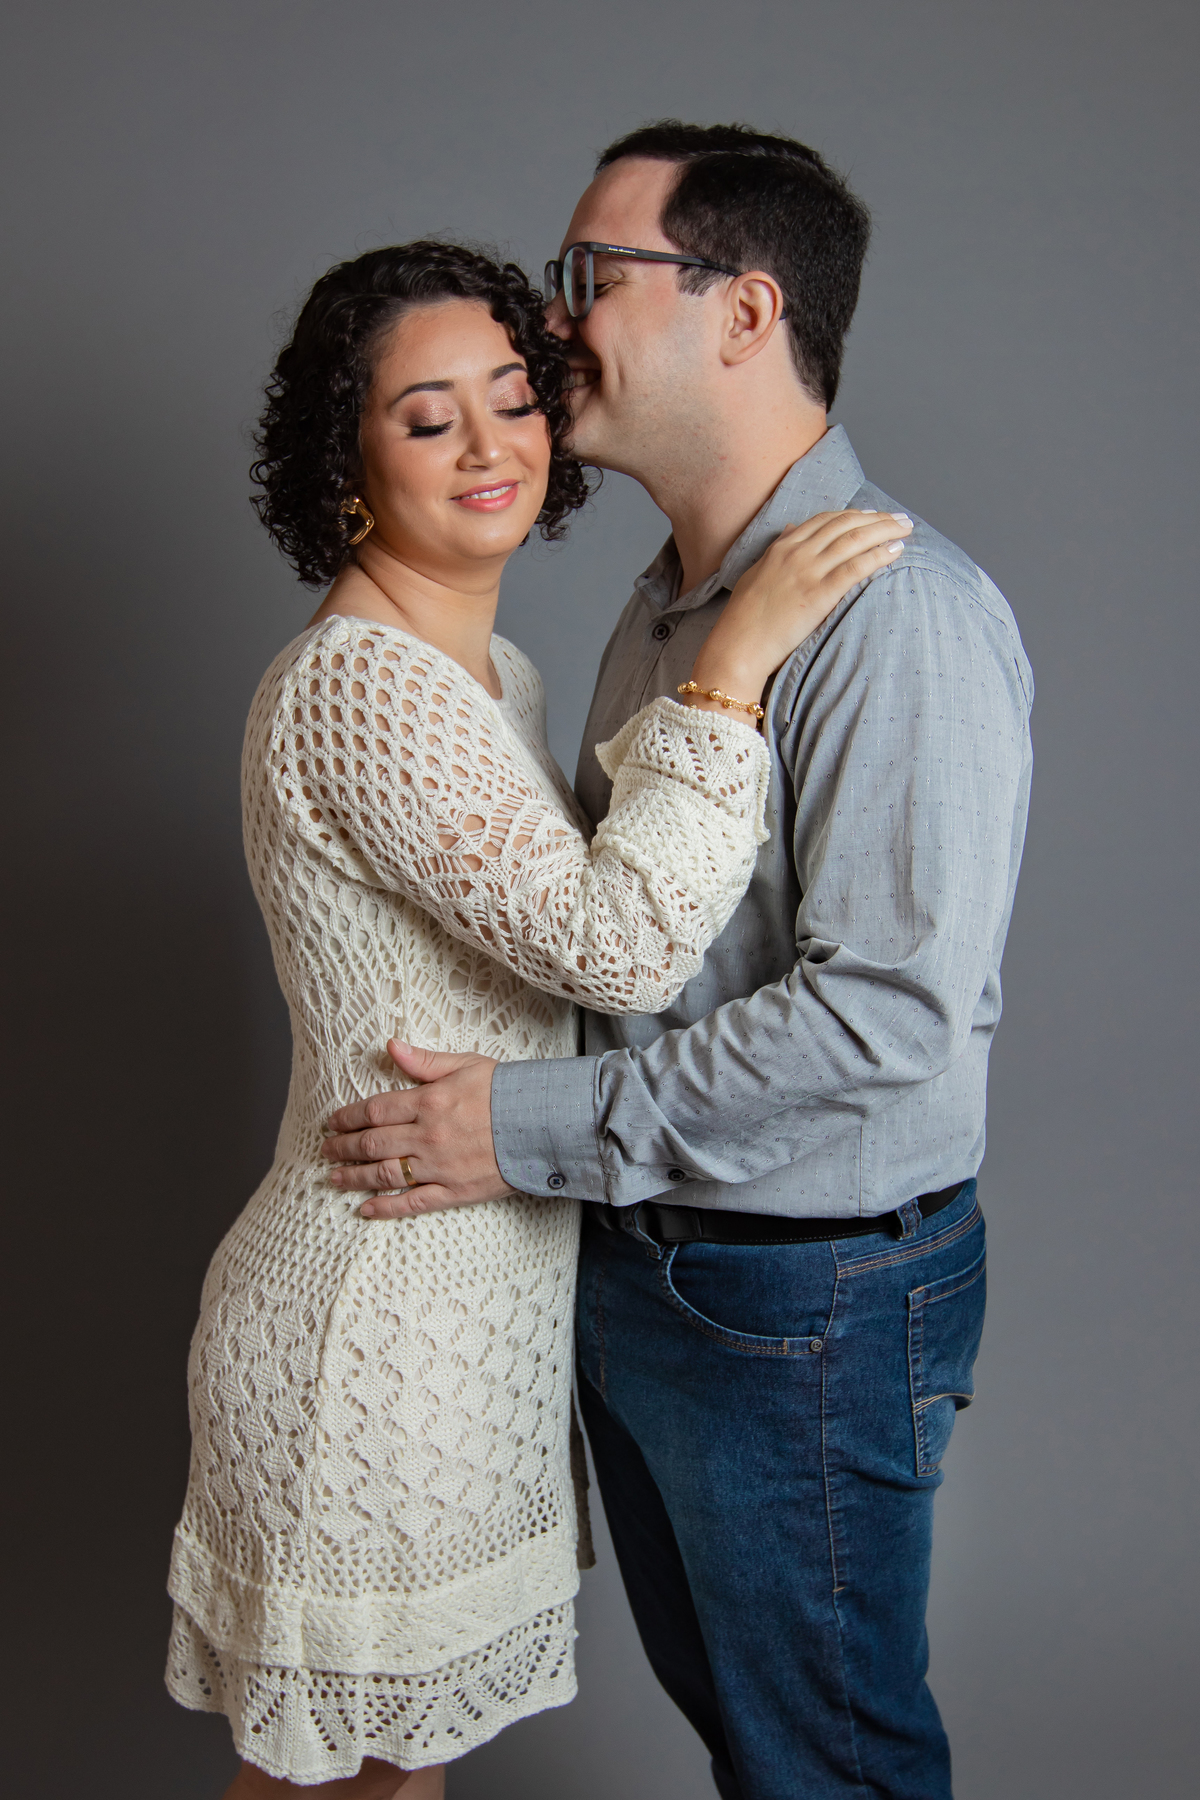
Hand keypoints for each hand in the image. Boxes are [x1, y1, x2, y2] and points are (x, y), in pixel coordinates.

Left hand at [321, 1040, 512, 1218]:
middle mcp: (427, 1135)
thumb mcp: (465, 1064)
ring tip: (334, 1177)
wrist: (543, 1124)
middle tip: (326, 1150)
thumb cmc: (506, 1091)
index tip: (331, 1122)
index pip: (375, 1110)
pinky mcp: (454, 1190)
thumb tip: (390, 1047)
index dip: (347, 1117)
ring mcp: (439, 1166)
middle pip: (372, 1143)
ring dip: (354, 1177)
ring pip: (385, 1174)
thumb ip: (424, 1061)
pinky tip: (365, 1209)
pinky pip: (413, 1202)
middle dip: (343, 1147)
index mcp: (428, 1101)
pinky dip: (386, 1208)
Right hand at [687, 509, 912, 713]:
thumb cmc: (744, 619)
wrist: (738, 647)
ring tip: (906, 529)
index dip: (854, 514)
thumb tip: (793, 529)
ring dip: (884, 530)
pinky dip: (878, 555)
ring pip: (854, 540)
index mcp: (782, 548)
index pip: (825, 520)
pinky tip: (896, 551)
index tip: (874, 515)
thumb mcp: (756, 574)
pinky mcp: (818, 594)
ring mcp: (808, 572)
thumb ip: (776, 549)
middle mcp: (796, 553)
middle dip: (877, 518)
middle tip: (900, 518)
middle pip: (845, 524)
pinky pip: (855, 567)